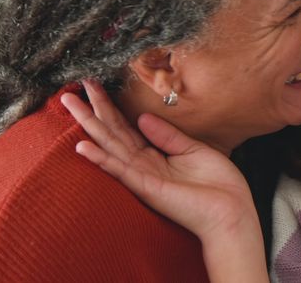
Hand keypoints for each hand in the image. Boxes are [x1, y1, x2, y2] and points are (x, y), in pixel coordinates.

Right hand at [61, 80, 257, 240]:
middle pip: (112, 133)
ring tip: (70, 106)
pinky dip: (101, 158)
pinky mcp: (147, 188)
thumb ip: (167, 135)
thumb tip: (141, 117)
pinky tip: (83, 146)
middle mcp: (144, 165)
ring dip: (89, 126)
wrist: (231, 213)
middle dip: (92, 111)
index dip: (110, 107)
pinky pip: (120, 170)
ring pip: (110, 146)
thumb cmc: (218, 185)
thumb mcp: (193, 149)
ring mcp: (142, 176)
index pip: (125, 128)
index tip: (94, 86)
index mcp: (155, 155)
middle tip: (68, 91)